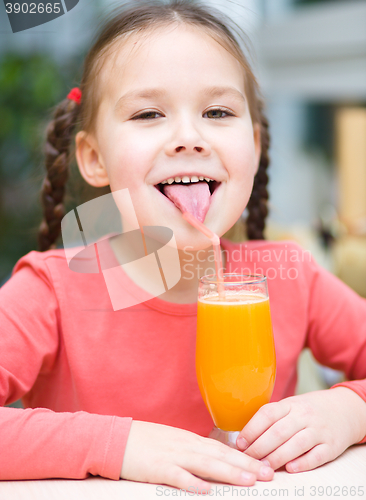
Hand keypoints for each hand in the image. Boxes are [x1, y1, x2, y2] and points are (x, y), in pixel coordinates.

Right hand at [120, 421, 273, 491]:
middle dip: (246, 465)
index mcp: (191, 440)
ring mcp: (173, 456)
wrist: (118, 438)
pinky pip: (177, 476)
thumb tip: (213, 461)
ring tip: (249, 481)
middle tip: (268, 474)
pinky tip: (206, 490)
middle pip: (221, 456)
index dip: (245, 458)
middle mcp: (186, 445)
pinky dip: (192, 483)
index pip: (223, 449)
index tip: (264, 465)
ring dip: (229, 472)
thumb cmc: (146, 442)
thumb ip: (193, 451)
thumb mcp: (173, 443)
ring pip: (206, 464)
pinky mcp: (158, 468)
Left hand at [236, 388, 365, 472]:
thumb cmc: (309, 411)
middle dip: (260, 447)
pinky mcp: (331, 446)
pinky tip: (290, 468)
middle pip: (279, 431)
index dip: (252, 429)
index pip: (267, 414)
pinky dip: (303, 463)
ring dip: (277, 457)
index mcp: (290, 404)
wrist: (344, 409)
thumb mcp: (291, 406)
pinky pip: (316, 456)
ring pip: (296, 444)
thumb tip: (246, 437)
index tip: (240, 443)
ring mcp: (319, 430)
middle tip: (248, 459)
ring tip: (263, 466)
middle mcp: (304, 415)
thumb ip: (272, 419)